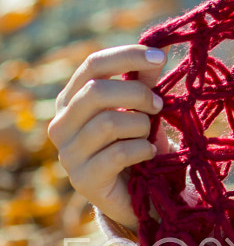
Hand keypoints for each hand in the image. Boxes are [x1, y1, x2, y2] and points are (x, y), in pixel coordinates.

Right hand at [47, 44, 172, 233]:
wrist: (139, 191)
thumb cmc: (138, 140)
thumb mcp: (142, 106)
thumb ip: (144, 81)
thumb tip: (155, 54)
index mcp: (72, 99)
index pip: (92, 65)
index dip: (127, 56)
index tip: (160, 57)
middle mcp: (61, 124)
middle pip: (95, 91)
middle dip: (137, 94)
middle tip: (157, 106)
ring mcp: (68, 154)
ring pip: (108, 123)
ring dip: (141, 126)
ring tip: (147, 135)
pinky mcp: (83, 180)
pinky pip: (119, 153)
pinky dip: (142, 149)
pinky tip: (147, 154)